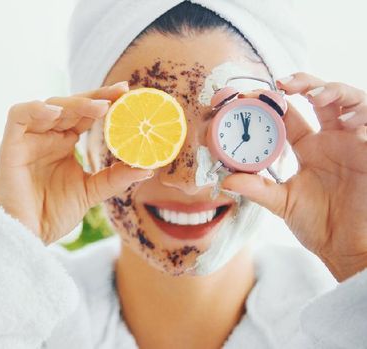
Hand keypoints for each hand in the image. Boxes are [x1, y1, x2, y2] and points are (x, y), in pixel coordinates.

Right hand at [0, 82, 153, 243]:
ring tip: (100, 108)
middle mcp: (46, 136)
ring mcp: (28, 138)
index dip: (105, 101)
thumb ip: (115, 178)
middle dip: (95, 96)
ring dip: (74, 102)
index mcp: (64, 143)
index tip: (128, 94)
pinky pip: (18, 116)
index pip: (85, 114)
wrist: (27, 236)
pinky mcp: (10, 145)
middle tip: (120, 93)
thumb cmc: (52, 214)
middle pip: (70, 104)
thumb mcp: (91, 192)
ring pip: (49, 105)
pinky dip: (35, 109)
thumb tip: (148, 168)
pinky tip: (56, 113)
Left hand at [222, 72, 366, 280]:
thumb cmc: (320, 226)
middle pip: (318, 97)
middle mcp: (330, 139)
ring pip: (348, 100)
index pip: (288, 115)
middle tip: (281, 84)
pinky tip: (343, 117)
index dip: (272, 102)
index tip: (249, 96)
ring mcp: (353, 142)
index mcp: (307, 148)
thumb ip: (257, 188)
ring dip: (331, 90)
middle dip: (302, 84)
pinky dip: (358, 111)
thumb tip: (225, 180)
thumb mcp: (283, 203)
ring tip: (312, 95)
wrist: (349, 249)